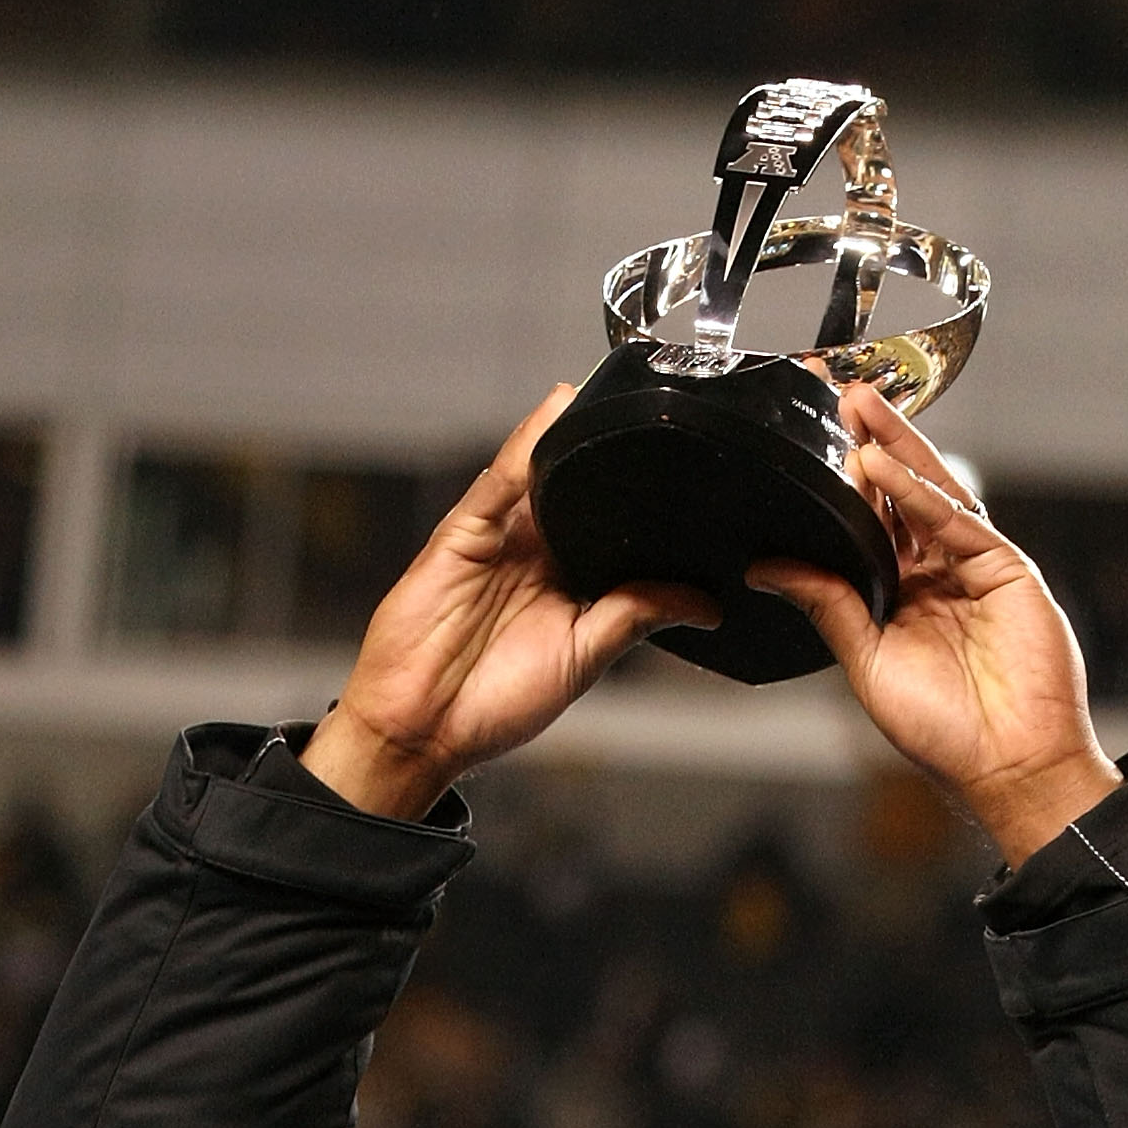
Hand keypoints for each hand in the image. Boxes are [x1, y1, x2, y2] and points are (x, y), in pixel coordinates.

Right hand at [301, 387, 717, 819]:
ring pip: (545, 474)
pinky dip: (528, 444)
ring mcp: (500, 538)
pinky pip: (499, 480)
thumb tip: (704, 604)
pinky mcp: (465, 531)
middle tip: (668, 425)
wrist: (423, 727)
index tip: (696, 481)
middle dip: (616, 460)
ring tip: (623, 400)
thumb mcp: (583, 657)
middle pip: (582, 491)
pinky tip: (560, 409)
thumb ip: (636, 616)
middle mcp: (536, 553)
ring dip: (577, 439)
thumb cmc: (493, 703)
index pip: (614, 528)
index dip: (647, 504)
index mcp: (568, 583)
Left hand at [749, 385, 1120, 865]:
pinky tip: (880, 462)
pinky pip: (954, 520)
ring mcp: (972, 566)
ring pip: (928, 492)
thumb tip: (767, 566)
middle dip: (868, 443)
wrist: (1005, 764)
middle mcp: (936, 574)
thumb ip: (828, 605)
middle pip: (898, 494)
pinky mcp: (1003, 568)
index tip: (809, 443)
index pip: (868, 524)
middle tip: (832, 394)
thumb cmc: (943, 732)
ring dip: (893, 446)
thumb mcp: (867, 662)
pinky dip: (917, 490)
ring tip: (855, 405)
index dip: (842, 484)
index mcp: (902, 597)